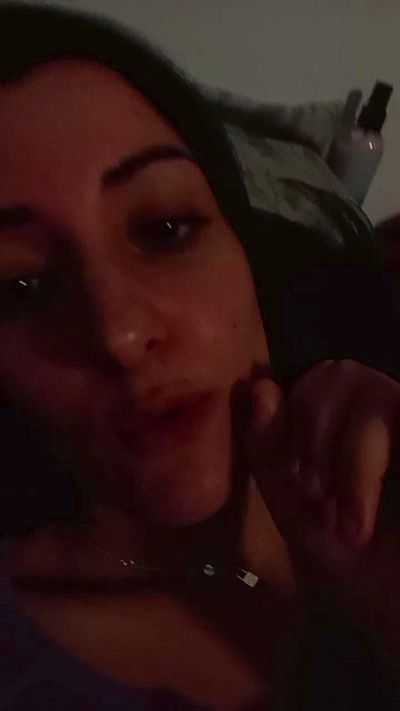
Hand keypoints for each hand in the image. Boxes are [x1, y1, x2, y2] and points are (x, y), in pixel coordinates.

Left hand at [244, 359, 399, 685]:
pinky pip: (389, 410)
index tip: (297, 488)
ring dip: (336, 454)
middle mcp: (391, 420)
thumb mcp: (297, 509)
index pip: (313, 382)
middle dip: (310, 434)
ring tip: (344, 520)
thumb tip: (259, 385)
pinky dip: (358, 466)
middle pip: (334, 372)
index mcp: (356, 428)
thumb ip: (270, 449)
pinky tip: (358, 523)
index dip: (290, 420)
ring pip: (360, 383)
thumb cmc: (362, 576)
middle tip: (316, 501)